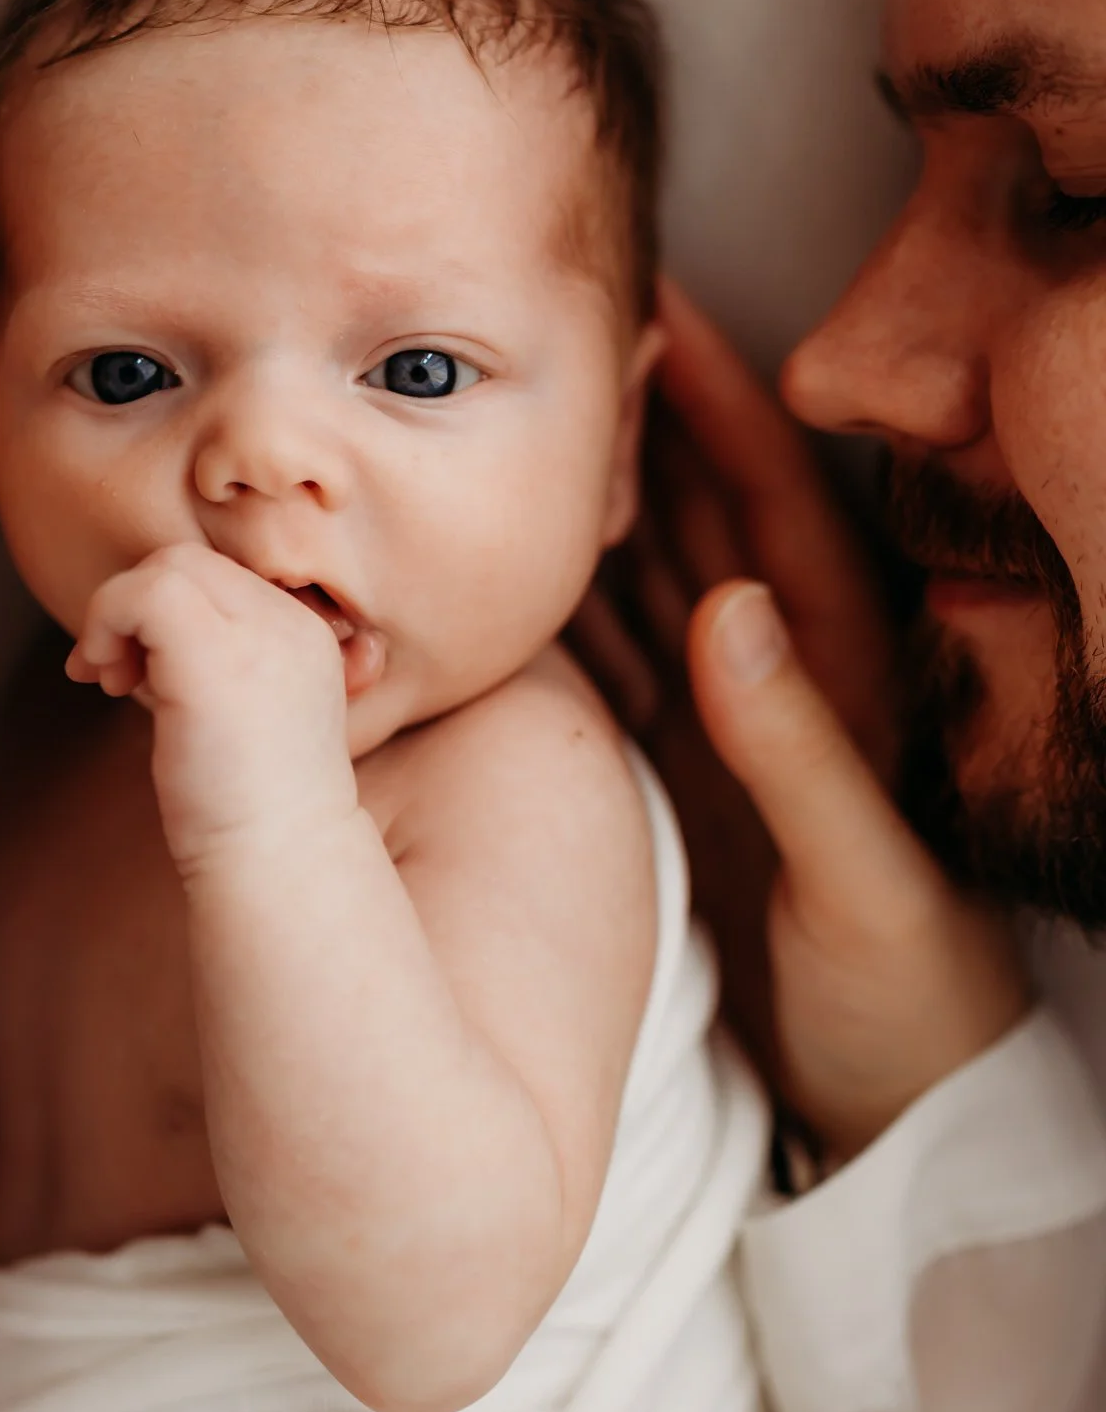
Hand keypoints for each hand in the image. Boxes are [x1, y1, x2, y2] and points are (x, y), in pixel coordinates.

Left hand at [66, 544, 358, 871]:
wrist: (280, 867)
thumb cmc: (250, 813)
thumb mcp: (244, 721)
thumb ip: (212, 670)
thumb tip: (138, 642)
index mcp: (304, 636)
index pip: (219, 578)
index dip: (163, 610)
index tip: (135, 670)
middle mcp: (289, 625)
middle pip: (189, 562)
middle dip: (134, 606)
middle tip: (113, 673)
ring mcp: (257, 638)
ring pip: (164, 567)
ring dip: (115, 615)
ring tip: (110, 680)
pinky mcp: (212, 660)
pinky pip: (143, 594)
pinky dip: (106, 622)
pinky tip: (105, 678)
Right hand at [573, 281, 1025, 1146]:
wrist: (902, 1101)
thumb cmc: (912, 995)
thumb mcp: (867, 884)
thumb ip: (804, 752)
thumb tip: (730, 609)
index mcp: (845, 677)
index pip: (774, 504)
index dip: (721, 401)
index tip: (657, 310)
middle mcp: (783, 678)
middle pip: (700, 518)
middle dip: (636, 423)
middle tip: (547, 344)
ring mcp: (727, 723)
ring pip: (646, 579)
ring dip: (588, 505)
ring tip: (501, 430)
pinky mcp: (684, 775)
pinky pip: (614, 662)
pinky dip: (563, 608)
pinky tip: (499, 572)